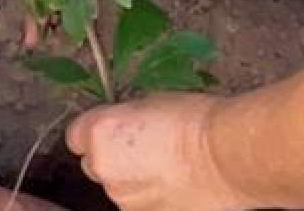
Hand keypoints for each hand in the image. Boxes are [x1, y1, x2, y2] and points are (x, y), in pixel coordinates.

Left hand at [67, 94, 251, 210]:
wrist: (227, 157)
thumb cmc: (196, 122)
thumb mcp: (150, 102)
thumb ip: (125, 118)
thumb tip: (124, 126)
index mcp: (99, 133)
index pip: (76, 136)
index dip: (96, 132)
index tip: (114, 129)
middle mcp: (102, 168)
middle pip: (95, 164)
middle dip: (113, 158)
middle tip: (146, 148)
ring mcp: (122, 198)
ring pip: (118, 187)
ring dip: (133, 180)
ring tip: (167, 168)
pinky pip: (139, 204)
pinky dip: (151, 197)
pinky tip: (175, 184)